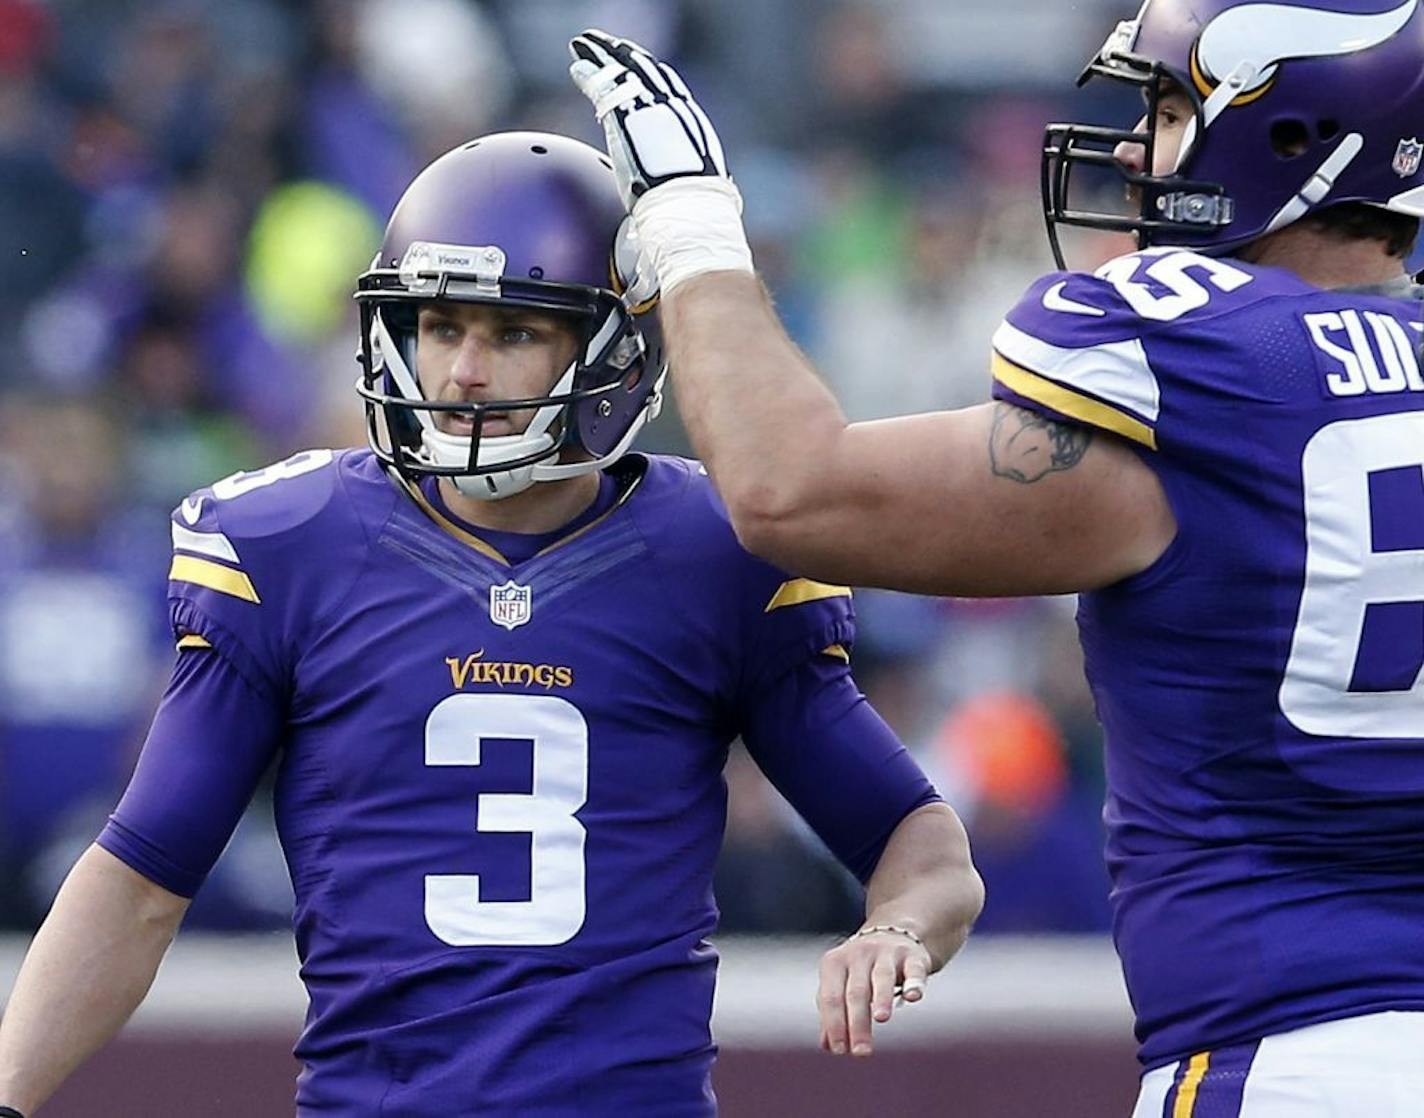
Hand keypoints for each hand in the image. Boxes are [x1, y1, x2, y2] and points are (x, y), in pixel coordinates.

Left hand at [568, 29, 728, 209]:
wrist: (686, 202)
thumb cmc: (696, 201)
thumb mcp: (703, 177)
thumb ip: (698, 170)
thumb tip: (713, 185)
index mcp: (689, 119)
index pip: (669, 86)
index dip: (652, 72)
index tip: (640, 62)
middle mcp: (670, 106)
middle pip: (644, 69)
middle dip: (624, 53)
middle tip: (608, 44)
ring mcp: (647, 108)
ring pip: (620, 70)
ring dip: (600, 54)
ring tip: (584, 45)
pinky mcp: (624, 118)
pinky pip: (602, 89)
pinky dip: (588, 77)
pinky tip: (576, 69)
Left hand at [816, 927, 930, 1056]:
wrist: (892, 934)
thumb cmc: (861, 969)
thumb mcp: (841, 984)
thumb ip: (833, 1012)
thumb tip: (827, 1044)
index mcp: (834, 962)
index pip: (830, 996)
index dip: (834, 1024)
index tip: (839, 1050)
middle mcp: (859, 954)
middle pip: (856, 992)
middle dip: (857, 1024)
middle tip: (860, 1052)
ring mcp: (886, 953)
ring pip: (882, 977)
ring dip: (881, 998)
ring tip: (881, 1019)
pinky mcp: (912, 956)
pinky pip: (914, 970)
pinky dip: (913, 982)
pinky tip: (912, 996)